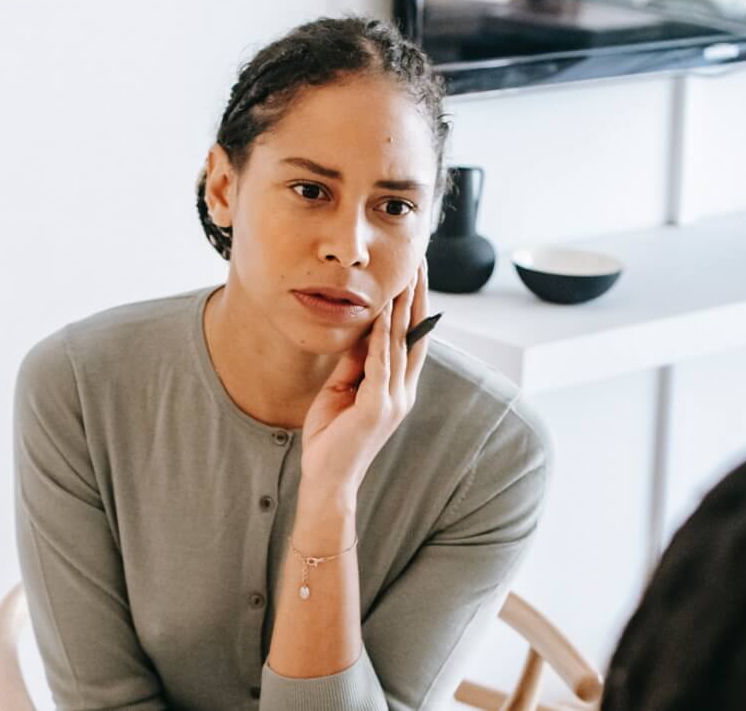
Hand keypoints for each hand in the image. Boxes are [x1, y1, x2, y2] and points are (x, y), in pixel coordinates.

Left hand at [299, 257, 432, 496]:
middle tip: (419, 263)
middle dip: (417, 296)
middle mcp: (403, 393)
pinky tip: (383, 312)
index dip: (416, 306)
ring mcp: (393, 401)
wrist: (326, 482)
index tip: (414, 274)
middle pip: (417, 335)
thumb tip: (362, 331)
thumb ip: (355, 363)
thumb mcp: (342, 390)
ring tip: (405, 276)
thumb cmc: (331, 439)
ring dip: (403, 307)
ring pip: (403, 344)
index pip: (413, 339)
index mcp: (398, 389)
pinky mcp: (377, 408)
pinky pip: (381, 364)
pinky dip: (383, 336)